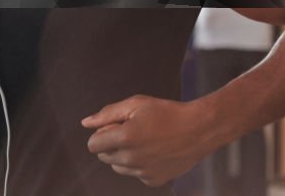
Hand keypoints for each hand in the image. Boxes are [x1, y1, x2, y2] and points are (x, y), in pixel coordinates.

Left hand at [82, 95, 217, 186]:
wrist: (199, 129)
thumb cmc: (167, 113)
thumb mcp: (135, 104)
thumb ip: (107, 114)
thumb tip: (86, 123)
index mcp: (124, 138)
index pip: (93, 145)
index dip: (101, 133)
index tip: (114, 127)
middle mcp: (132, 159)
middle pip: (104, 157)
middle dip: (111, 144)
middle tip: (131, 131)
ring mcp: (143, 172)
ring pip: (119, 167)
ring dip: (124, 155)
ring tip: (144, 141)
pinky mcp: (154, 180)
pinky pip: (136, 174)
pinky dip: (139, 165)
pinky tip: (154, 152)